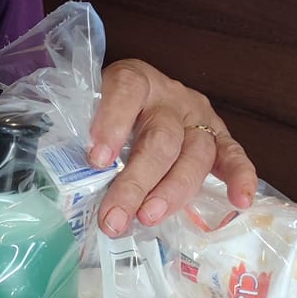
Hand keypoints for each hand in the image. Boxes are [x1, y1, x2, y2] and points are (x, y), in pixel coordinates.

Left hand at [88, 59, 257, 236]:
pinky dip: (240, 177)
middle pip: (160, 137)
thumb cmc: (107, 114)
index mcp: (134, 80)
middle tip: (115, 217)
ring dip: (173, 191)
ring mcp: (199, 117)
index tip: (96, 159)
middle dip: (136, 181)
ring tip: (149, 218)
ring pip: (194, 154)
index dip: (112, 122)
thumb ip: (74, 132)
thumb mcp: (86, 111)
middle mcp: (170, 97)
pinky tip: (239, 202)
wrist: (144, 98)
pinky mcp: (219, 137)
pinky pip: (234, 155)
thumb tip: (56, 174)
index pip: (126, 90)